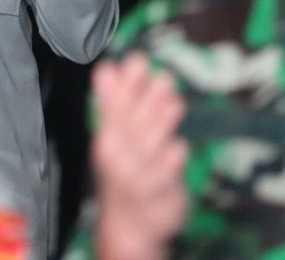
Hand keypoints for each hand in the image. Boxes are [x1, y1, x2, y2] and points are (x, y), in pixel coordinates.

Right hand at [90, 53, 187, 259]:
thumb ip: (116, 102)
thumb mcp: (116, 137)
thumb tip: (111, 66)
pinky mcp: (159, 195)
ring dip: (160, 123)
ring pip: (150, 145)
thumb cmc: (126, 171)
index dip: (122, 84)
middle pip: (131, 124)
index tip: (136, 60)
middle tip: (161, 73)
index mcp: (106, 139)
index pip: (111, 107)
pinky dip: (172, 158)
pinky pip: (167, 172)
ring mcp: (137, 177)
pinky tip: (178, 146)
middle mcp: (117, 157)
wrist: (129, 225)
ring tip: (173, 100)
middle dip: (144, 98)